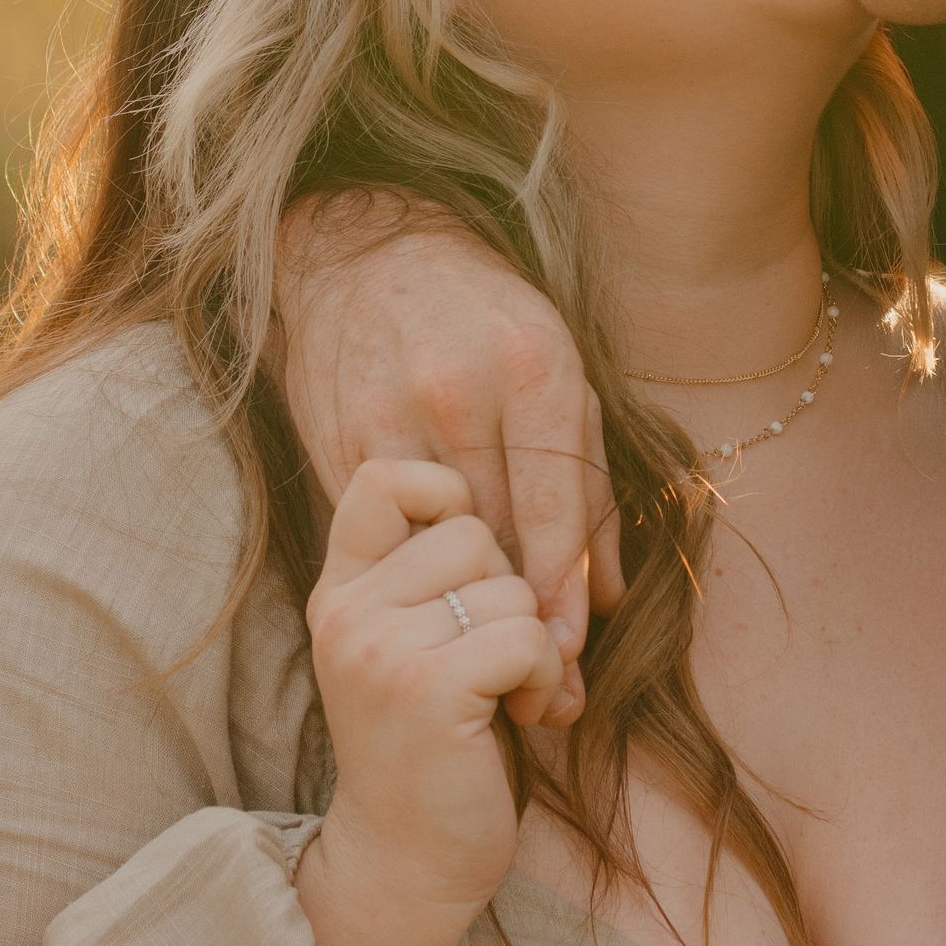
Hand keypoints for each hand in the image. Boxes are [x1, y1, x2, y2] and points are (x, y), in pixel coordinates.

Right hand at [274, 194, 625, 725]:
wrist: (367, 255)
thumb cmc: (487, 324)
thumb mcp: (559, 379)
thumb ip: (588, 483)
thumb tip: (608, 591)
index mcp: (531, 367)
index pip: (553, 506)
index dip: (564, 592)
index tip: (572, 656)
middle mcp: (460, 392)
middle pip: (498, 538)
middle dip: (520, 618)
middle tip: (551, 690)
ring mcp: (391, 417)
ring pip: (438, 545)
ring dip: (468, 611)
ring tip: (496, 664)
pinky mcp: (336, 440)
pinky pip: (385, 536)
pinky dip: (414, 577)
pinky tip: (435, 610)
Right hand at [298, 457, 560, 945]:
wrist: (407, 864)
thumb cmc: (434, 746)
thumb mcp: (412, 645)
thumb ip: (434, 576)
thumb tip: (523, 503)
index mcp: (341, 592)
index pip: (383, 478)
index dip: (446, 494)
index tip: (470, 561)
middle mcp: (347, 612)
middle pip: (473, 531)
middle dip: (509, 592)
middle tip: (496, 659)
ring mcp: (380, 650)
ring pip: (511, 586)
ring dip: (535, 644)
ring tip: (509, 695)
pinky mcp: (427, 690)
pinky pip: (529, 635)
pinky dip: (547, 677)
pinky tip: (526, 716)